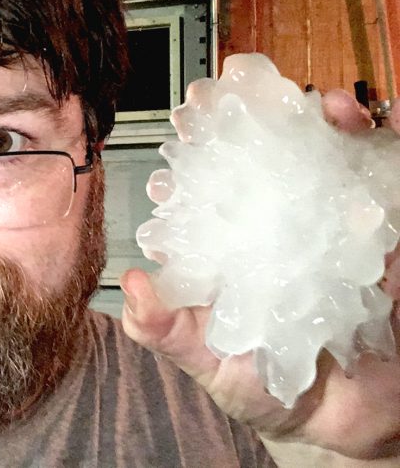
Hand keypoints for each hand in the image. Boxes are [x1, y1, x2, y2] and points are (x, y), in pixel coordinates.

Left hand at [121, 89, 399, 464]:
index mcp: (223, 251)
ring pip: (316, 169)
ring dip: (317, 130)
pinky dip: (374, 154)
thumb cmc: (260, 386)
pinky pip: (378, 192)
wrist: (343, 417)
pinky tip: (367, 124)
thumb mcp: (205, 362)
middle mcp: (268, 231)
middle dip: (252, 127)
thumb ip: (166, 329)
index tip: (183, 123)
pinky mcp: (369, 240)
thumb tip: (132, 283)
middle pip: (259, 168)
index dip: (192, 157)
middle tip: (240, 91)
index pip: (204, 194)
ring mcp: (319, 231)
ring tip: (317, 105)